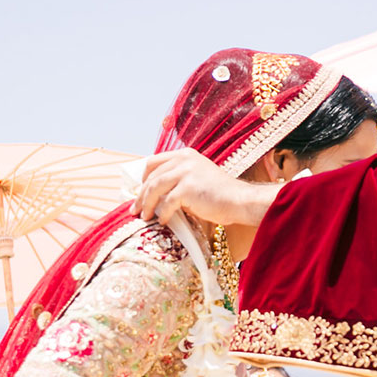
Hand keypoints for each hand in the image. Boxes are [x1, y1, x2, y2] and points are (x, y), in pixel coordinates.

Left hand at [136, 150, 270, 226]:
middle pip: (152, 176)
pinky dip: (162, 214)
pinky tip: (162, 222)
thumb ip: (179, 180)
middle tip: (135, 210)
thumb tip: (156, 194)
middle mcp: (184, 160)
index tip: (140, 192)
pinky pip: (167, 203)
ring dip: (147, 205)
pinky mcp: (188, 188)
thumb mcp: (197, 178)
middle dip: (141, 195)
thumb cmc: (220, 195)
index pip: (154, 162)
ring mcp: (186, 172)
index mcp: (185, 155)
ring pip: (155, 188)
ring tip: (145, 217)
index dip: (144, 178)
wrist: (240, 201)